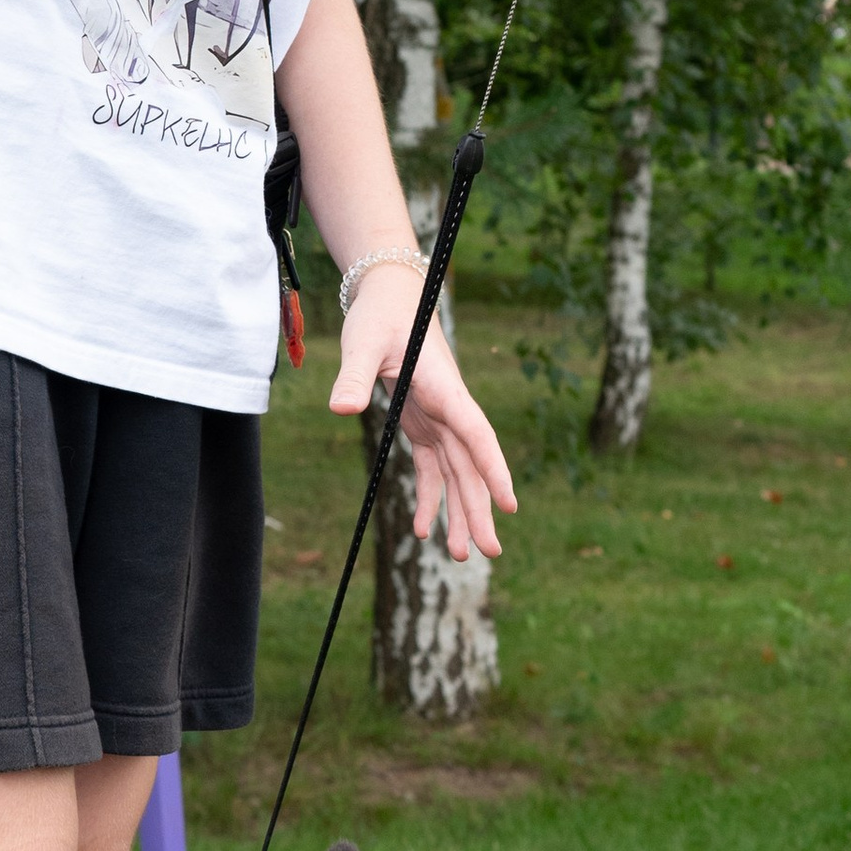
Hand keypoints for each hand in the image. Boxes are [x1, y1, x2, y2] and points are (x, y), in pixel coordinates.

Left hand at [325, 267, 517, 562]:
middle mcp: (449, 408)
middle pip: (471, 466)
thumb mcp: (363, 342)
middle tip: (488, 552)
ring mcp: (439, 417)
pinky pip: (433, 467)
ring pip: (457, 473)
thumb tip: (340, 409)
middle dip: (481, 509)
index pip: (476, 435)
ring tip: (460, 555)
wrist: (389, 295)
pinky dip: (430, 497)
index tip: (510, 505)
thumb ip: (355, 376)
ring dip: (460, 512)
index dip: (493, 470)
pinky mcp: (424, 421)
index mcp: (444, 389)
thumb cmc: (379, 314)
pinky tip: (422, 530)